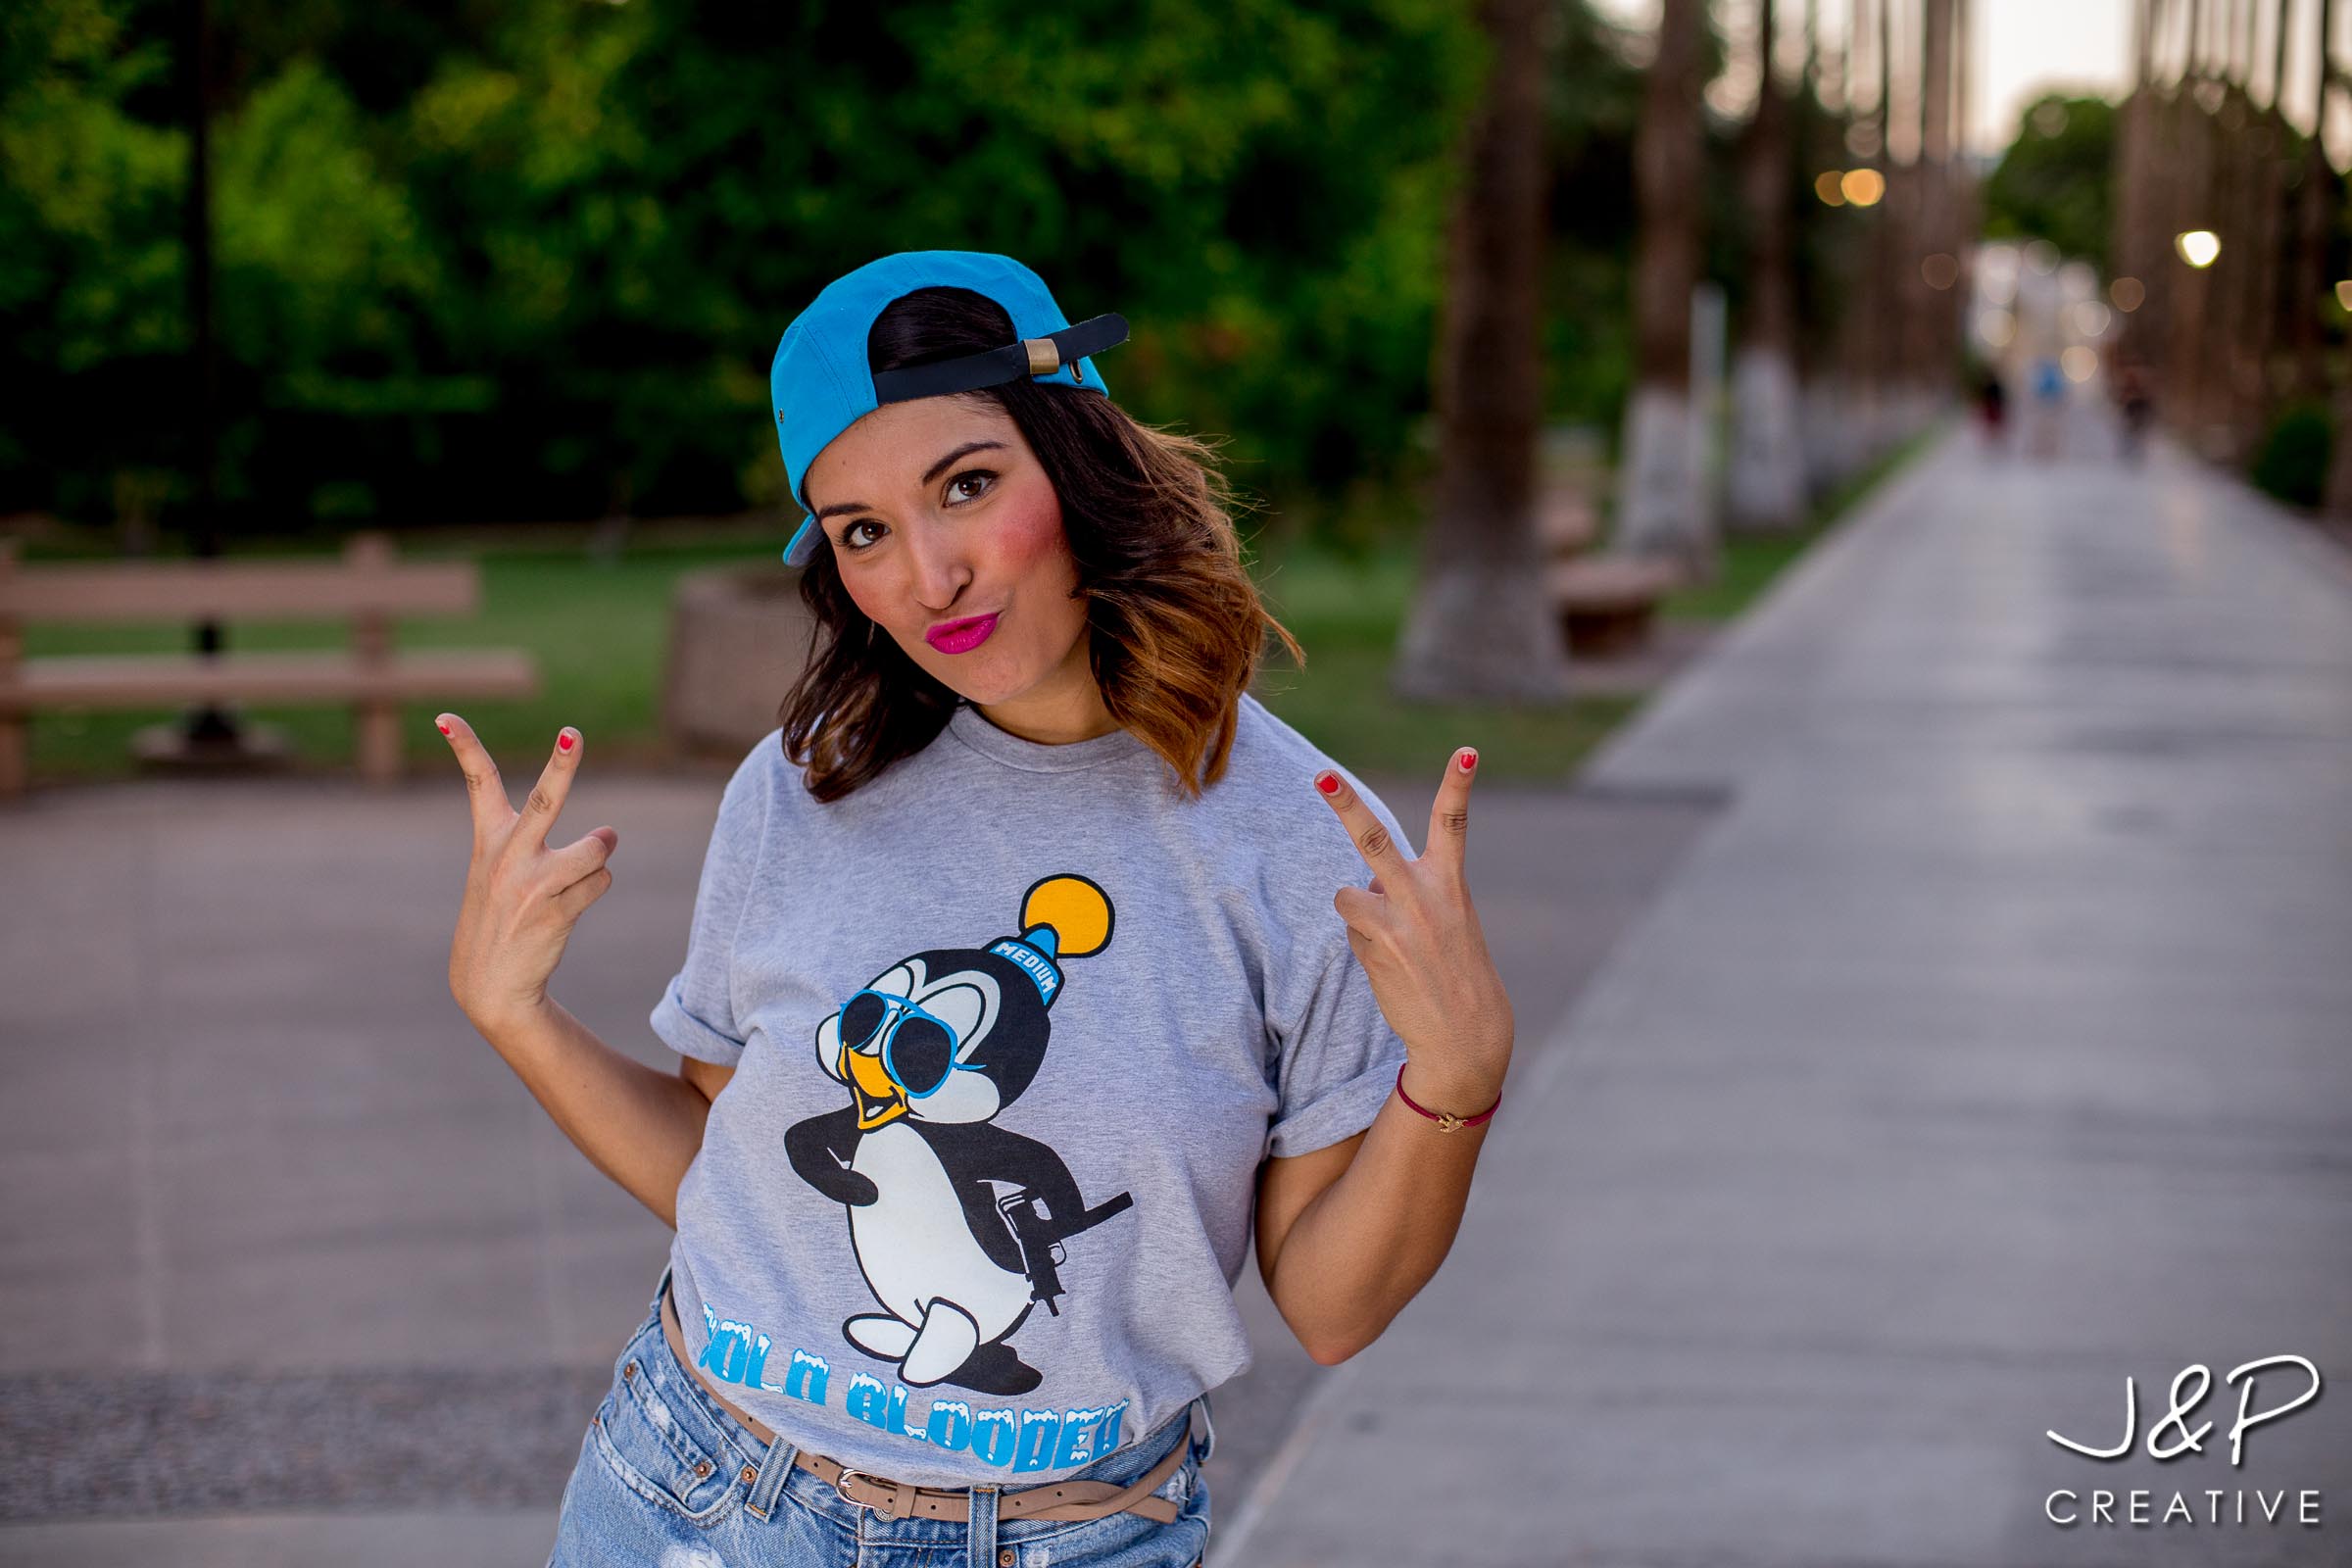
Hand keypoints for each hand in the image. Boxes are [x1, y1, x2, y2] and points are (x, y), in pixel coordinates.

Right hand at [439, 714, 618, 1036]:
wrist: (491, 987)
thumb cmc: (502, 919)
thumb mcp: (500, 874)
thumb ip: (548, 845)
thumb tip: (612, 836)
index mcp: (488, 842)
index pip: (477, 784)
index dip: (463, 746)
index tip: (445, 717)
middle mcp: (509, 857)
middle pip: (546, 800)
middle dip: (562, 764)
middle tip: (571, 733)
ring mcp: (533, 884)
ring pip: (596, 849)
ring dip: (598, 860)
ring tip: (573, 878)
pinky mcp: (558, 910)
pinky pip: (600, 882)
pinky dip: (593, 890)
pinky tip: (565, 910)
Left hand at [1313, 749, 1512, 1110]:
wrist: (1465, 1034)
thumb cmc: (1454, 972)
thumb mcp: (1446, 922)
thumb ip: (1407, 892)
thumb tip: (1364, 885)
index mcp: (1450, 883)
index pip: (1454, 823)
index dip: (1458, 783)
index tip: (1466, 750)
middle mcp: (1425, 895)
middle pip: (1376, 840)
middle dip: (1345, 805)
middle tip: (1321, 775)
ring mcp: (1397, 922)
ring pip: (1349, 894)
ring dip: (1359, 913)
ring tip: (1391, 942)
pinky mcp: (1376, 948)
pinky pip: (1352, 932)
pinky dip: (1364, 945)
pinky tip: (1391, 967)